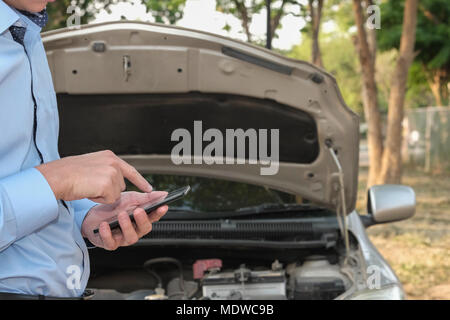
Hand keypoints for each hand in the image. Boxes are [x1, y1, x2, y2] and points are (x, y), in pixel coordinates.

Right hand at [36, 150, 151, 203]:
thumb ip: (105, 170)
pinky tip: (89, 191)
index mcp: (109, 156)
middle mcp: (113, 162)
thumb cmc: (67, 172)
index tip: (150, 190)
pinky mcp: (109, 185)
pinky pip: (109, 200)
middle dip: (108, 190)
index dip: (141, 181)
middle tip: (90, 184)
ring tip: (88, 186)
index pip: (130, 170)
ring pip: (115, 195)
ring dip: (102, 195)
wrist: (56, 176)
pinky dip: (98, 200)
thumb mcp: (91, 164)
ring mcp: (112, 173)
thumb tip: (114, 181)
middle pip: (121, 186)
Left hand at [81, 191, 167, 249]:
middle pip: (145, 229)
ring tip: (121, 215)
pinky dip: (107, 234)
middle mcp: (135, 230)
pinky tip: (104, 225)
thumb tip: (164, 194)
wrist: (93, 215)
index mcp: (141, 219)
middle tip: (139, 210)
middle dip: (142, 220)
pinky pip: (111, 242)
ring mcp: (123, 238)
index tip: (163, 206)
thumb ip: (146, 197)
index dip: (159, 213)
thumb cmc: (114, 208)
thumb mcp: (130, 199)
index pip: (154, 217)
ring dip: (127, 226)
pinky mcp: (110, 243)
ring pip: (131, 237)